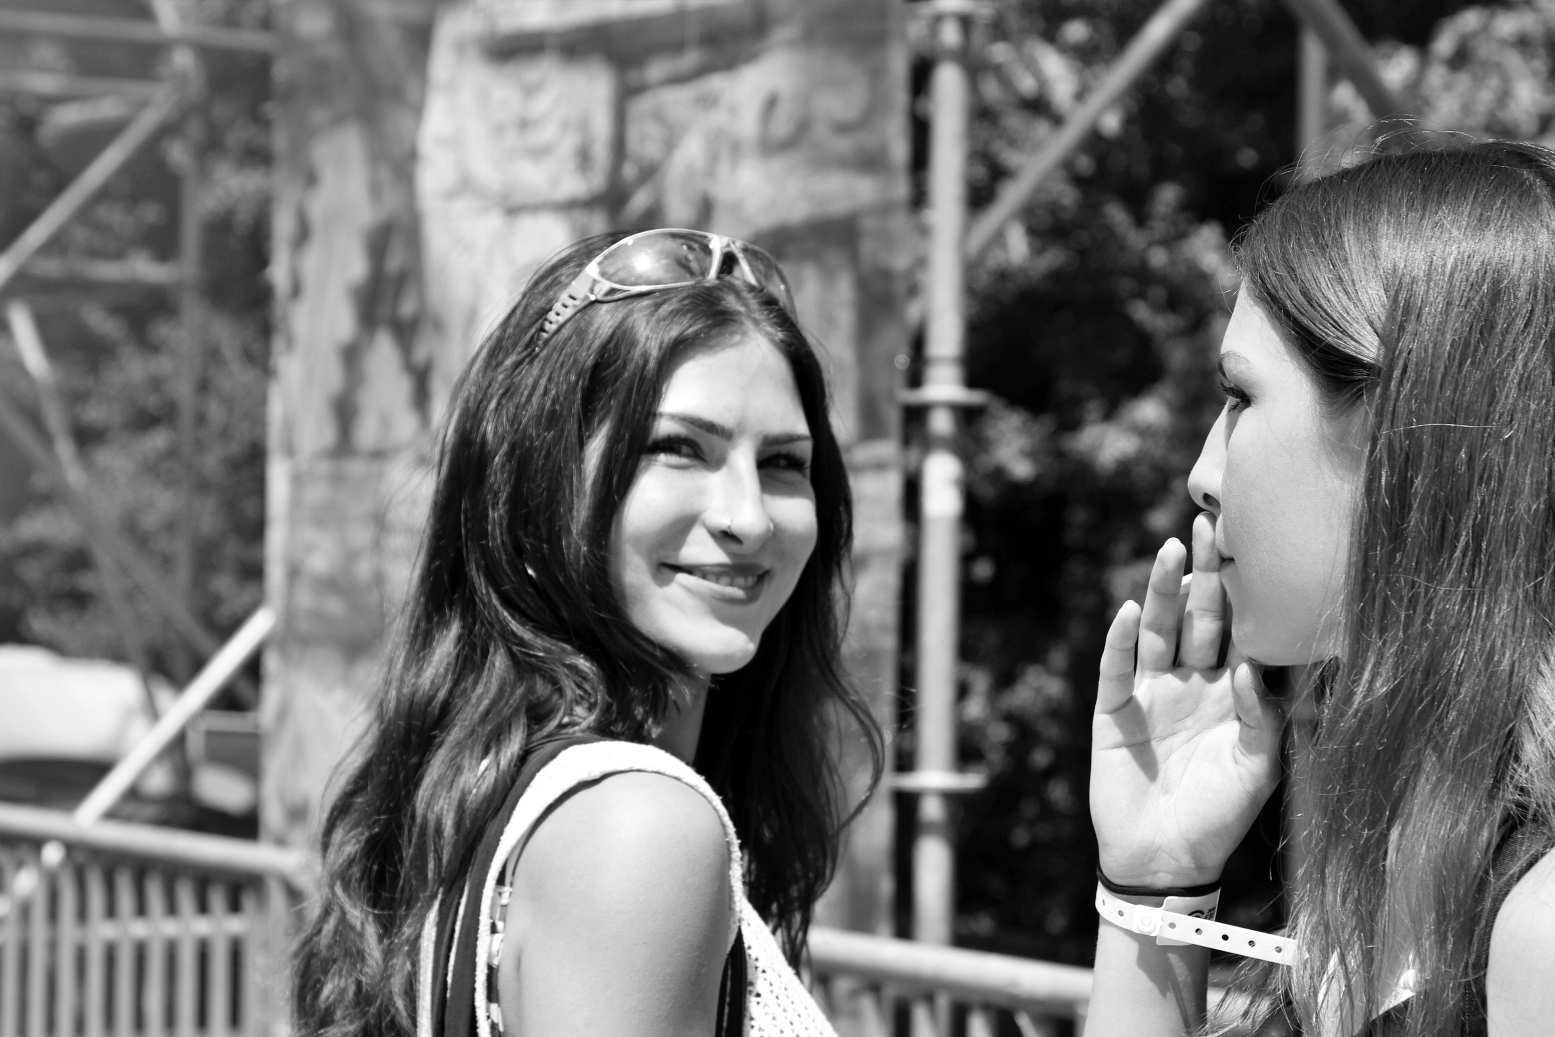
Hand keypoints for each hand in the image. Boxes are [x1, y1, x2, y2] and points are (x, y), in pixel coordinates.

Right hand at [1090, 512, 1284, 887]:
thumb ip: (1263, 717)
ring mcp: (1150, 692)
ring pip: (1158, 631)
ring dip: (1164, 591)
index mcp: (1229, 692)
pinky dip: (1122, 640)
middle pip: (1198, 617)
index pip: (1238, 630)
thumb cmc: (1219, 817)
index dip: (1242, 592)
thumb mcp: (1258, 768)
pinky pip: (1118, 668)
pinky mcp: (1115, 710)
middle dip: (1205, 573)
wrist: (1166, 861)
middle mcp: (1190, 682)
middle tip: (1212, 524)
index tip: (1251, 548)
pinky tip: (1132, 611)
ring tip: (1173, 551)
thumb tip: (1250, 665)